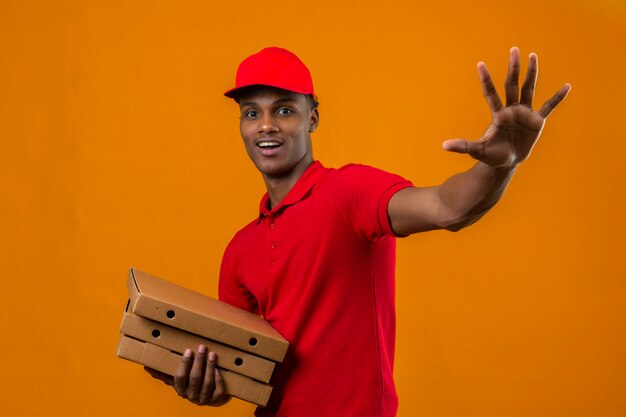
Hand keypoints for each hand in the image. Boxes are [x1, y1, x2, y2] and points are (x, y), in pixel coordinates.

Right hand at [144, 345, 230, 406]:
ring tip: (212, 354)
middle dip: (199, 362)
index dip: (184, 364)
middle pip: (195, 378)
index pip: (180, 377)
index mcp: (180, 390)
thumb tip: (147, 367)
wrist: (207, 398)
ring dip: (210, 368)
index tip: (188, 350)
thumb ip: (164, 374)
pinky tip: (218, 369)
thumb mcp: (177, 380)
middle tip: (202, 347)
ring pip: (207, 383)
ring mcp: (204, 398)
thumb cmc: (190, 386)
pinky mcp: (216, 400)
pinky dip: (218, 380)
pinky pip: (217, 391)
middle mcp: (191, 395)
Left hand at [442, 47, 570, 167]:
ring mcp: (524, 114)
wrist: (506, 163)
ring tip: (532, 56)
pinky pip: (549, 107)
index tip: (480, 64)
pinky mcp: (537, 121)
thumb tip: (443, 146)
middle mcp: (511, 110)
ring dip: (531, 73)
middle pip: (512, 84)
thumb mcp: (477, 150)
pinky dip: (557, 98)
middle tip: (514, 49)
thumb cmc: (490, 156)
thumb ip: (462, 146)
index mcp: (497, 115)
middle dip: (513, 68)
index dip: (486, 79)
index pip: (490, 93)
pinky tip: (567, 86)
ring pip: (528, 89)